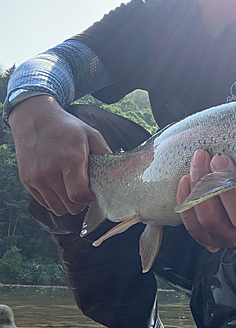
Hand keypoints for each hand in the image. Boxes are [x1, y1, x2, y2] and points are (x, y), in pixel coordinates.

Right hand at [9, 95, 111, 215]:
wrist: (35, 119)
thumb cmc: (66, 127)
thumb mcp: (91, 134)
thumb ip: (105, 153)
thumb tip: (118, 170)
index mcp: (70, 159)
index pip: (78, 194)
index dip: (88, 199)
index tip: (92, 193)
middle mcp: (50, 171)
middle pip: (69, 205)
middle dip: (80, 203)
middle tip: (84, 192)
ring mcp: (36, 177)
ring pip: (56, 208)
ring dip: (67, 204)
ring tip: (72, 191)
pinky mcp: (26, 180)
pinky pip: (44, 202)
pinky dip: (54, 200)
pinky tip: (60, 188)